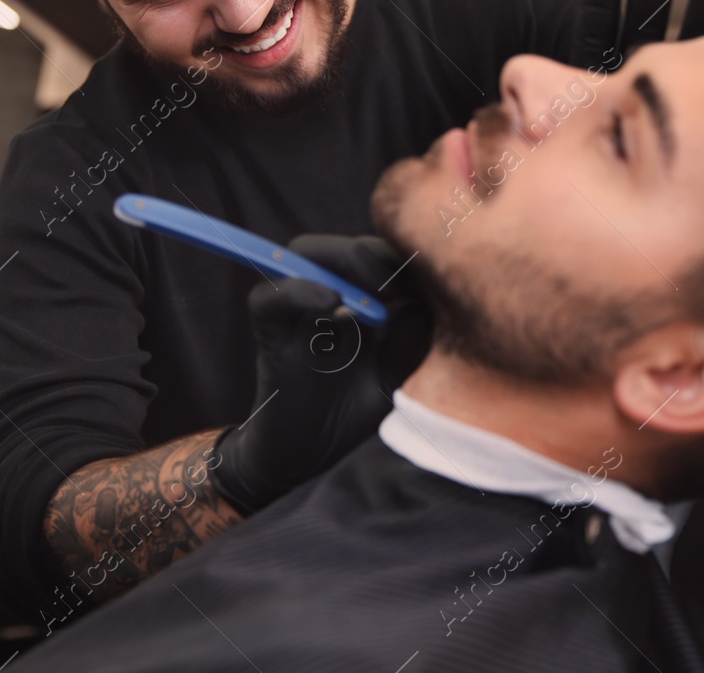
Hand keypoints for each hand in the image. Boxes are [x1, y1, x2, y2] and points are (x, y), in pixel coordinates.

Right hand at [207, 234, 430, 514]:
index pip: (384, 252)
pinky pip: (270, 297)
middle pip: (349, 245)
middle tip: (404, 287)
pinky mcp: (269, 333)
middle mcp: (329, 295)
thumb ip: (414, 336)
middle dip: (380, 256)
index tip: (434, 280)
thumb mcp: (401, 374)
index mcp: (364, 299)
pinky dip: (298, 291)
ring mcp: (296, 310)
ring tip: (375, 299)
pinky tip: (332, 305)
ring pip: (306, 253)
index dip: (408, 257)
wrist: (309, 459)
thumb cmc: (358, 413)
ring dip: (343, 263)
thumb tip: (425, 295)